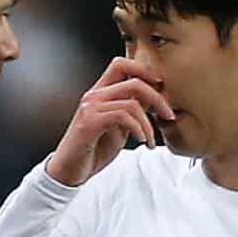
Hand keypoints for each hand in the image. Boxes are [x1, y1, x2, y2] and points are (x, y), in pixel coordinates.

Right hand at [46, 57, 172, 185]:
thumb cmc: (93, 150)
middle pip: (133, 80)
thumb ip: (131, 111)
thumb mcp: (119, 128)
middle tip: (168, 115)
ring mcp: (90, 108)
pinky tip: (141, 141)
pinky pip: (122, 117)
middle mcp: (94, 95)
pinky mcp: (89, 123)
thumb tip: (153, 100)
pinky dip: (138, 129)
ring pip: (131, 102)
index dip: (144, 70)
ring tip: (151, 140)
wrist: (69, 171)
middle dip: (157, 98)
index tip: (161, 87)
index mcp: (100, 93)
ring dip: (148, 124)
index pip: (121, 64)